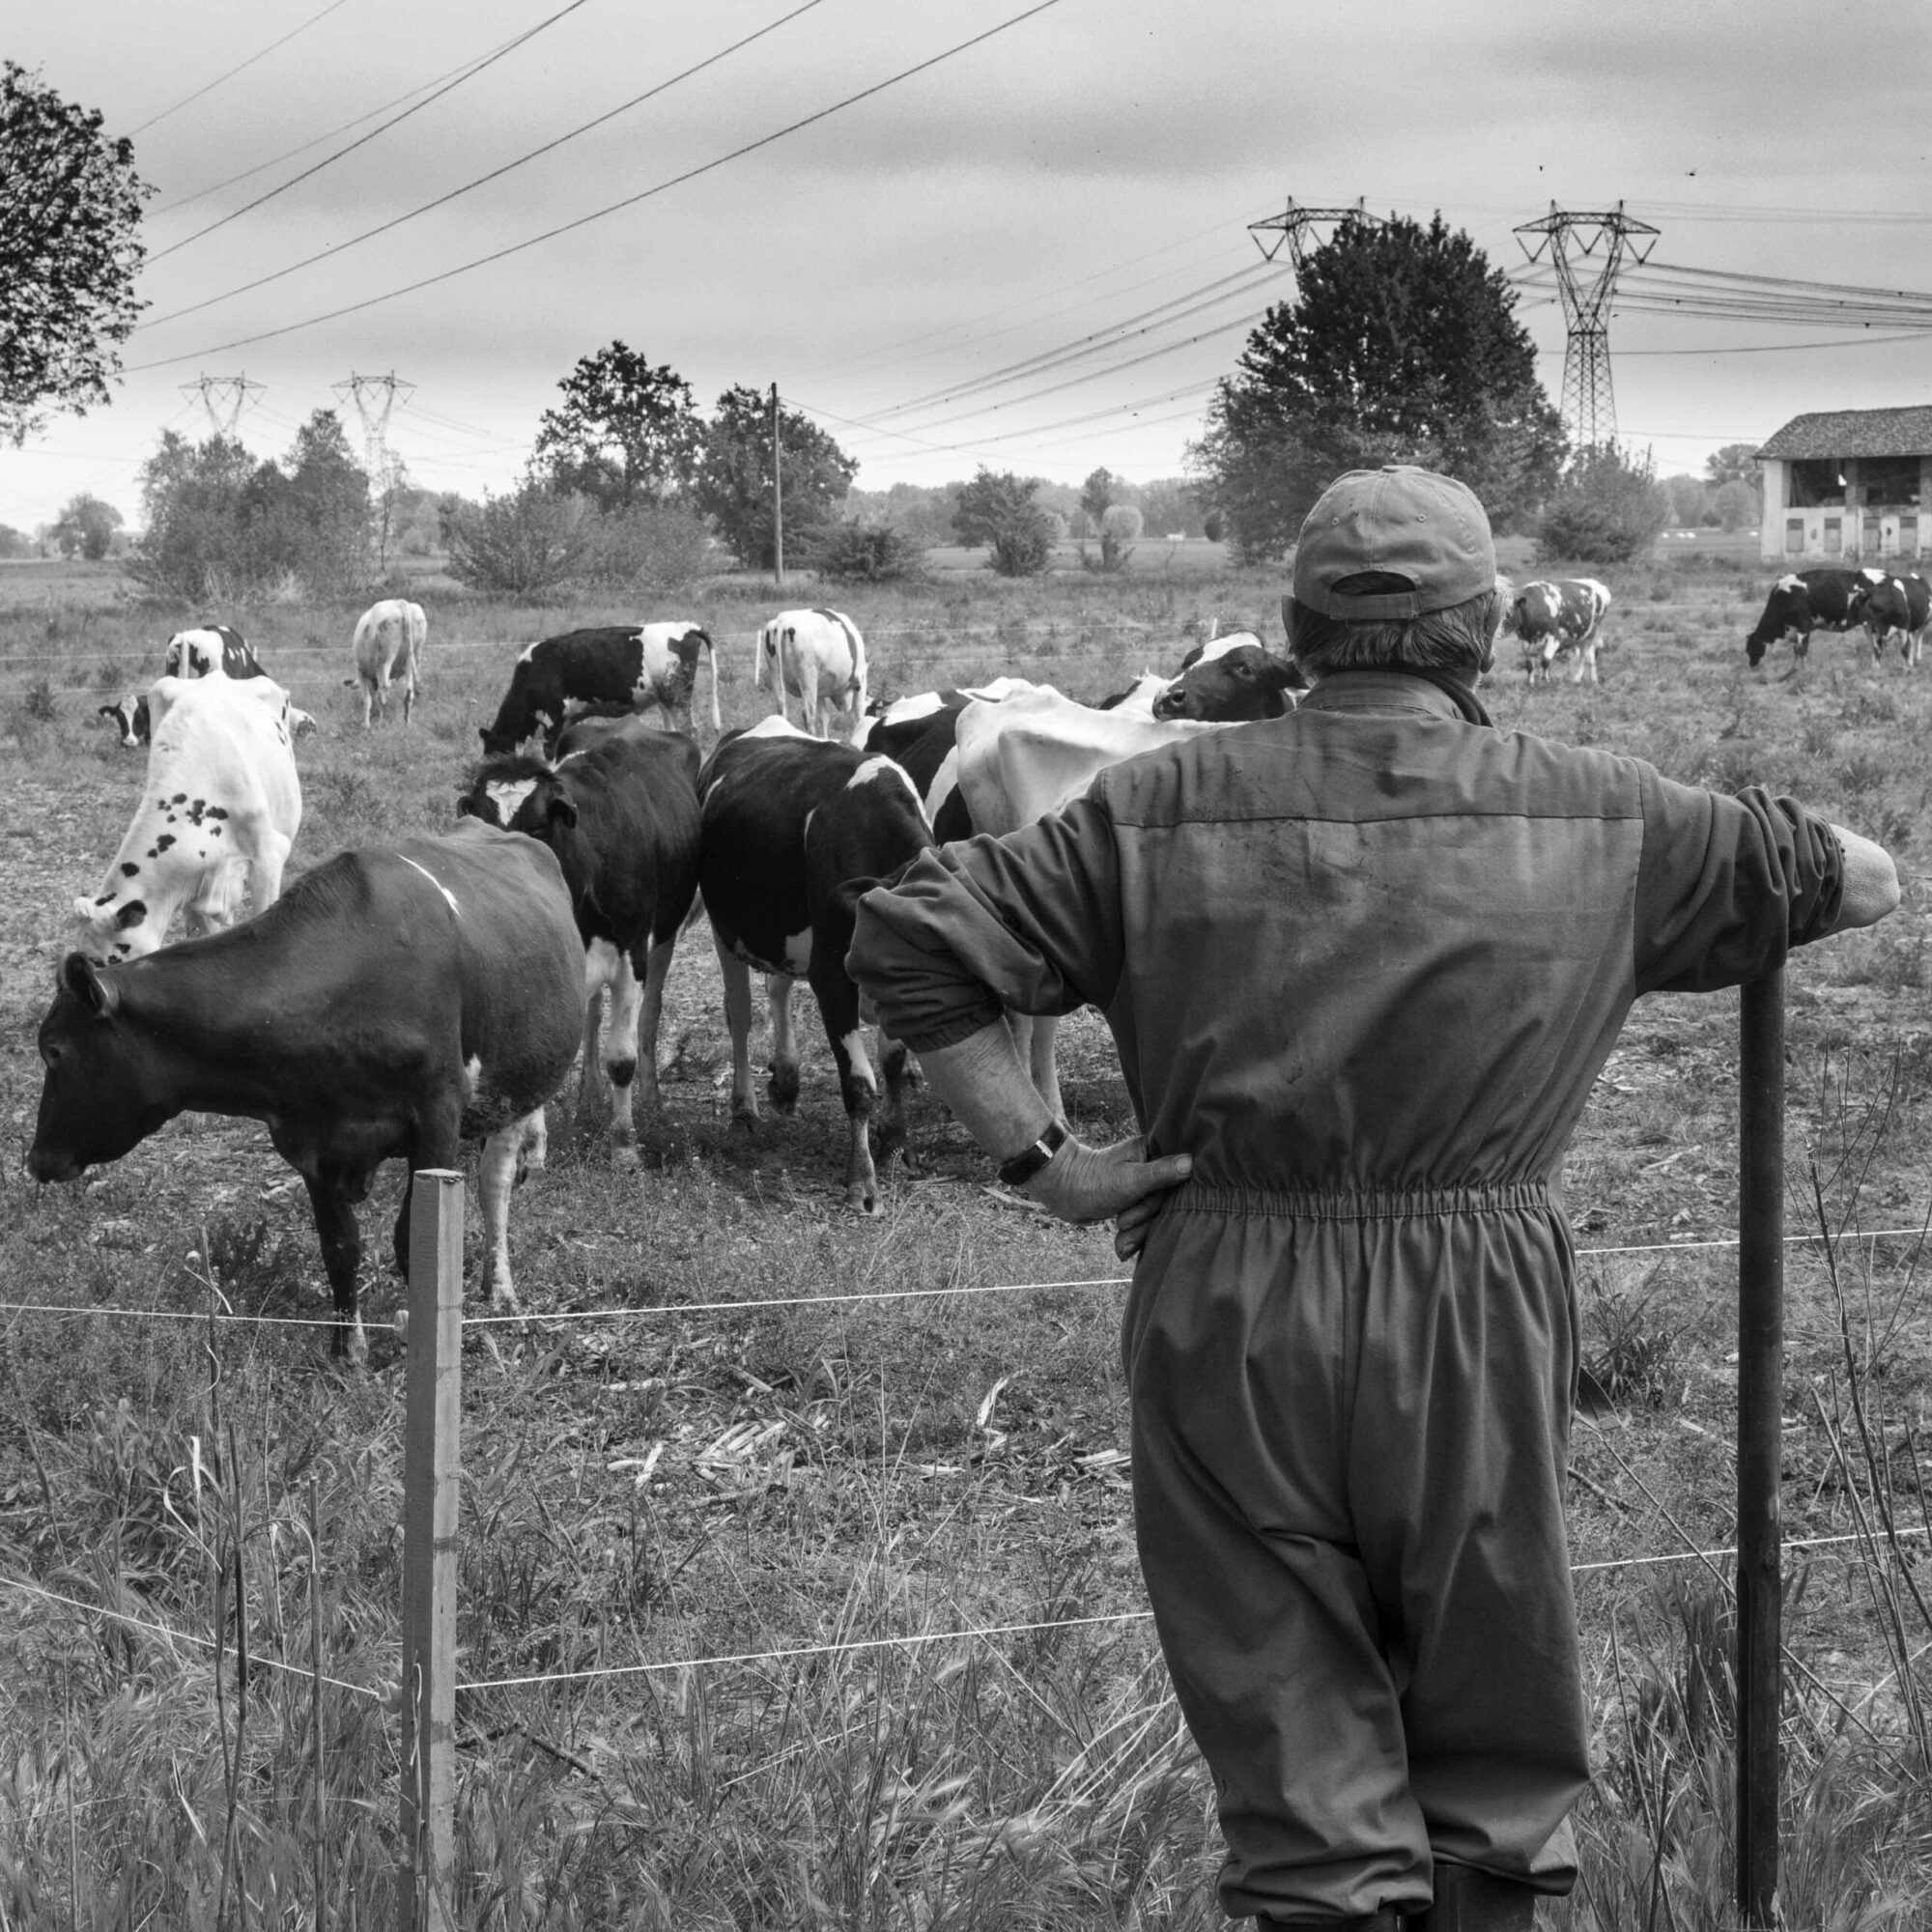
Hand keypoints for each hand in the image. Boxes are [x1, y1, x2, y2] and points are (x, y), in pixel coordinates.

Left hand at [1022, 1133, 1191, 1255]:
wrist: (1062, 1192)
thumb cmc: (1093, 1182)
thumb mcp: (1130, 1180)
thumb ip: (1161, 1173)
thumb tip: (1191, 1162)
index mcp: (1156, 1152)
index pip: (1181, 1179)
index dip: (1166, 1200)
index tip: (1144, 1204)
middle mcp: (1155, 1166)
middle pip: (1169, 1202)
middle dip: (1146, 1219)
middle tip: (1123, 1221)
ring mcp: (1146, 1186)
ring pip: (1157, 1217)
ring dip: (1138, 1232)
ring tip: (1119, 1234)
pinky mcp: (1137, 1202)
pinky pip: (1146, 1224)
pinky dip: (1134, 1237)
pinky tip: (1122, 1248)